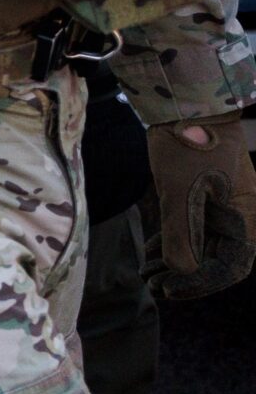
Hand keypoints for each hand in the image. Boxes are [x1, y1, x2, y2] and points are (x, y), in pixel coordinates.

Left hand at [145, 113, 255, 298]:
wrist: (187, 103)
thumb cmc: (188, 143)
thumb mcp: (180, 190)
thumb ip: (181, 233)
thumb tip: (182, 271)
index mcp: (247, 217)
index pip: (231, 265)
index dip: (201, 283)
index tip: (170, 290)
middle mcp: (241, 215)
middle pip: (217, 259)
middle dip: (185, 275)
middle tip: (153, 284)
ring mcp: (224, 205)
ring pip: (203, 246)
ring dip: (176, 261)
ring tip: (148, 273)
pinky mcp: (206, 196)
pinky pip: (195, 229)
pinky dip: (174, 242)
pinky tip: (152, 254)